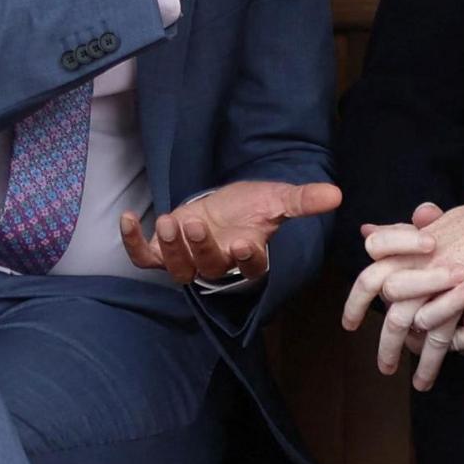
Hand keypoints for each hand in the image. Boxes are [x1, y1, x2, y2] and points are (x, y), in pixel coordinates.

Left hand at [120, 180, 343, 285]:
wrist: (224, 209)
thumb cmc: (251, 207)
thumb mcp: (277, 199)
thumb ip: (303, 200)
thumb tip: (336, 194)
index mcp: (248, 255)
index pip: (250, 265)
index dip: (245, 259)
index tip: (244, 243)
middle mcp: (218, 264)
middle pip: (208, 268)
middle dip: (200, 247)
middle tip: (195, 223)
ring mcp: (189, 261)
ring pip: (178, 269)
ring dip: (170, 248)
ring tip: (168, 221)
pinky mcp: (164, 253)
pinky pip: (145, 259)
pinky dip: (133, 243)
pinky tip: (127, 218)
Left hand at [342, 173, 463, 389]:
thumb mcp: (433, 222)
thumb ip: (399, 233)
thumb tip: (365, 231)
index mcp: (408, 252)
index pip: (370, 280)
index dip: (356, 304)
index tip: (350, 326)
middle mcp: (426, 271)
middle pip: (397, 318)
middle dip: (388, 349)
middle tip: (386, 368)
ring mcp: (452, 288)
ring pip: (431, 335)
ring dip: (426, 364)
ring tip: (421, 383)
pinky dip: (461, 347)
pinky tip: (458, 357)